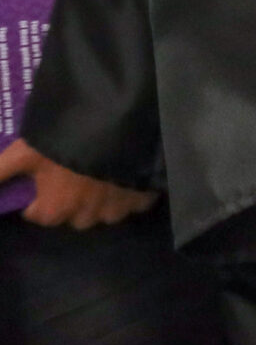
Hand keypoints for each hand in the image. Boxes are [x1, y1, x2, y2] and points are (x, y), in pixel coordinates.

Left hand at [0, 139, 156, 228]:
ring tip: (101, 170)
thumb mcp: (24, 152)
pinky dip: (130, 193)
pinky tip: (125, 172)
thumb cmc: (66, 140)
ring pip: (103, 211)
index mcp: (52, 211)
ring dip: (100, 198)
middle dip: (70, 199)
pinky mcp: (142, 199)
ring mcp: (116, 210)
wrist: (123, 125)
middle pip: (71, 215)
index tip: (45, 172)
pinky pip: (134, 203)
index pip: (36, 213)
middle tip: (73, 169)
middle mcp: (83, 219)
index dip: (37, 192)